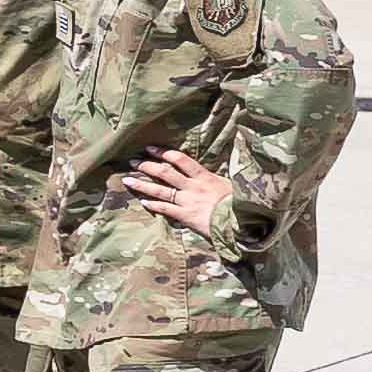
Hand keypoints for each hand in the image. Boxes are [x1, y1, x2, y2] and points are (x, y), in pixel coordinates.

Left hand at [111, 147, 235, 238]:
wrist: (244, 223)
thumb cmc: (243, 203)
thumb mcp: (233, 185)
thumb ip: (219, 178)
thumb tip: (224, 167)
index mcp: (206, 177)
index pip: (181, 160)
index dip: (163, 153)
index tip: (150, 148)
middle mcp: (193, 187)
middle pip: (164, 173)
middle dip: (146, 166)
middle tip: (132, 161)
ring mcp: (188, 201)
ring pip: (160, 190)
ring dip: (142, 184)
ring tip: (127, 180)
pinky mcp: (187, 216)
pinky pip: (165, 209)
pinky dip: (153, 205)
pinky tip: (143, 202)